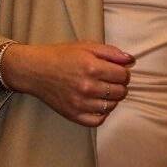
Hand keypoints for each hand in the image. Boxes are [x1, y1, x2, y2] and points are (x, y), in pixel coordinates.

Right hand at [2, 41, 134, 126]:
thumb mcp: (87, 46)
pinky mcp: (73, 114)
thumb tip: (131, 60)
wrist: (35, 70)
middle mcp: (87, 87)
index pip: (123, 75)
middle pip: (120, 92)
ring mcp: (80, 103)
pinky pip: (97, 121)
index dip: (123, 72)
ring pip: (111, 106)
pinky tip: (96, 104)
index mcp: (92, 67)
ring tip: (102, 91)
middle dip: (119, 85)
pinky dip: (101, 114)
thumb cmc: (61, 56)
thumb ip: (111, 52)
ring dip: (111, 99)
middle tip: (109, 80)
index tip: (116, 71)